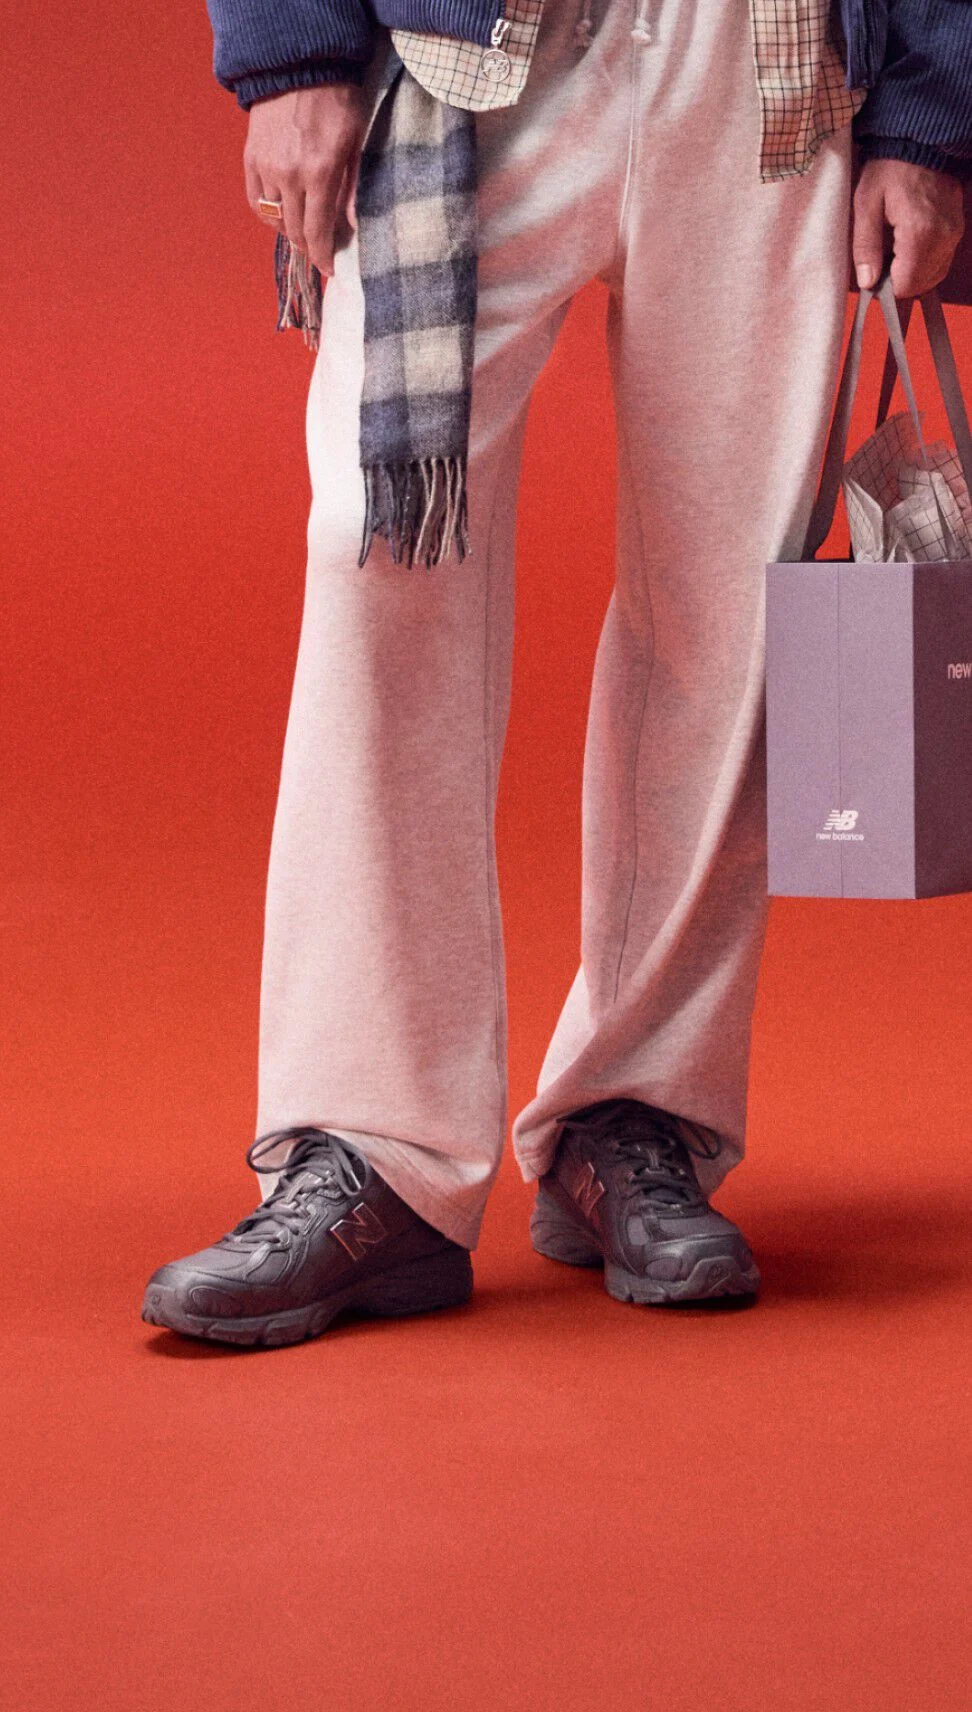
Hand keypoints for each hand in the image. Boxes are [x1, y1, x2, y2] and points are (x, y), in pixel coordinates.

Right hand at [244, 83, 369, 277]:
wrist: (299, 64)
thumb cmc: (337, 100)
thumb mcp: (355, 142)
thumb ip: (351, 187)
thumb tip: (351, 227)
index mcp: (319, 172)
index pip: (317, 231)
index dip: (322, 256)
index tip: (329, 269)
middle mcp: (289, 175)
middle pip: (295, 230)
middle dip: (308, 246)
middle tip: (320, 249)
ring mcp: (267, 166)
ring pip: (275, 219)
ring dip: (290, 230)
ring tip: (303, 230)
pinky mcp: (251, 158)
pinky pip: (255, 200)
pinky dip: (268, 213)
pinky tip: (281, 213)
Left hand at [853, 158, 964, 297]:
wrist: (918, 141)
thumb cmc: (888, 169)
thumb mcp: (865, 205)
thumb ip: (865, 247)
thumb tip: (867, 282)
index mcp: (919, 232)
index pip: (906, 285)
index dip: (886, 288)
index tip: (873, 276)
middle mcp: (943, 236)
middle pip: (921, 284)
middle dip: (899, 281)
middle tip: (881, 262)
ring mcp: (954, 231)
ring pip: (934, 275)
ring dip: (912, 272)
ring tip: (894, 250)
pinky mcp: (957, 226)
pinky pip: (942, 259)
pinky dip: (924, 261)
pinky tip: (908, 245)